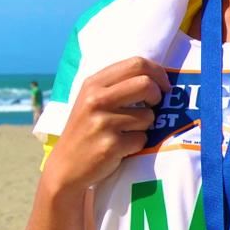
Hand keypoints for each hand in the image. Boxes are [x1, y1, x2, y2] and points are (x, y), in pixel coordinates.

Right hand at [44, 58, 169, 192]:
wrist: (66, 166)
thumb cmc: (88, 129)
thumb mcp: (93, 100)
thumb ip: (119, 85)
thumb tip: (159, 77)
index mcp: (93, 83)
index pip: (136, 63)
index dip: (158, 73)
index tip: (163, 86)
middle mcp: (96, 99)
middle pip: (146, 84)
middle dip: (158, 96)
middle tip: (153, 106)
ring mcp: (102, 122)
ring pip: (148, 116)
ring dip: (145, 126)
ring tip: (126, 132)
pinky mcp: (111, 145)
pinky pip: (143, 139)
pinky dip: (138, 144)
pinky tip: (121, 147)